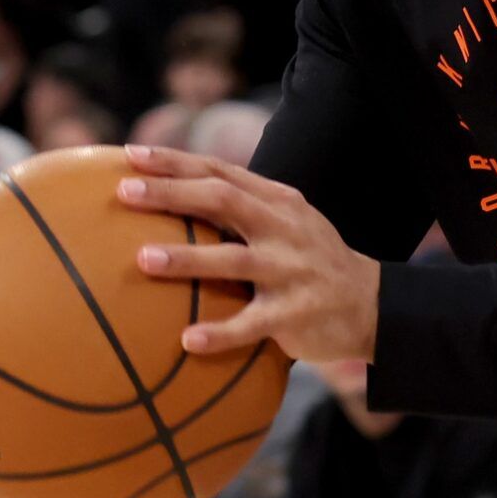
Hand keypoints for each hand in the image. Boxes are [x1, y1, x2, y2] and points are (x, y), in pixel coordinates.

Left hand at [120, 144, 378, 362]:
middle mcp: (283, 228)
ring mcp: (290, 270)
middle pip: (223, 200)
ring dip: (187, 259)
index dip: (175, 162)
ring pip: (234, 260)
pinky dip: (220, 333)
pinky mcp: (295, 314)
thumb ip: (242, 207)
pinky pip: (252, 324)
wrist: (371, 305)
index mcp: (277, 201)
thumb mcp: (286, 222)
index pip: (220, 171)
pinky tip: (187, 341)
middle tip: (125, 193)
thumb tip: (172, 194)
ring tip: (143, 259)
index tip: (130, 156)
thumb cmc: (309, 260)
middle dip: (172, 193)